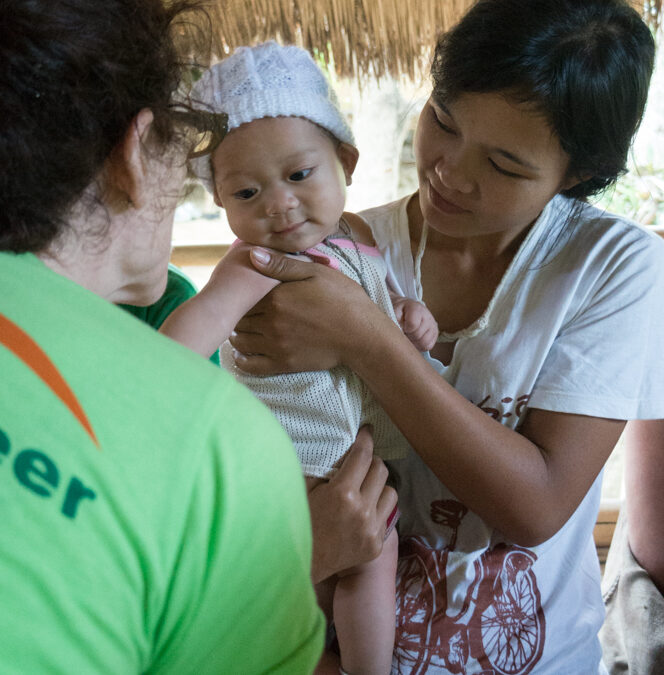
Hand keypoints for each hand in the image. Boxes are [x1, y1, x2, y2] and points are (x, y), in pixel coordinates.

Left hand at [229, 247, 386, 374]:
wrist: (362, 334)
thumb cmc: (343, 299)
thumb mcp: (315, 272)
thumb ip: (282, 265)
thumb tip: (252, 254)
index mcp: (276, 298)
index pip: (243, 297)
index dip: (242, 295)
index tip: (244, 295)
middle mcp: (271, 322)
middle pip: (240, 319)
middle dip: (239, 315)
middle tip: (242, 313)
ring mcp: (276, 345)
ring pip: (241, 341)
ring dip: (237, 335)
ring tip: (242, 331)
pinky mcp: (284, 364)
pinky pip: (251, 365)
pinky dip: (242, 360)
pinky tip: (242, 354)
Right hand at [307, 426, 397, 583]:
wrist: (303, 563)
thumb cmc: (300, 521)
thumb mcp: (305, 489)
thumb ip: (323, 468)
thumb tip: (337, 448)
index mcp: (342, 493)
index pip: (362, 456)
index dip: (366, 439)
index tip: (367, 430)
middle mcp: (362, 510)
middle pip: (381, 470)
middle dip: (371, 461)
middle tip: (362, 462)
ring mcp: (372, 529)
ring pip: (391, 492)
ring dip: (379, 486)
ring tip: (366, 488)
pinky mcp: (376, 545)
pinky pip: (386, 516)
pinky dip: (377, 510)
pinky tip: (363, 512)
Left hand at [392, 296, 438, 350]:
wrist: (406, 310)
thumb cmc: (399, 312)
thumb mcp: (394, 311)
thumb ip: (394, 318)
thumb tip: (399, 329)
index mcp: (417, 309)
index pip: (413, 325)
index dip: (405, 329)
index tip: (401, 327)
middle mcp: (428, 316)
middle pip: (418, 336)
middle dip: (408, 336)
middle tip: (404, 332)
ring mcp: (433, 326)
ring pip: (424, 343)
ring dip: (414, 342)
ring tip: (408, 335)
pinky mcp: (435, 334)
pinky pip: (428, 346)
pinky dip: (419, 345)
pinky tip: (414, 339)